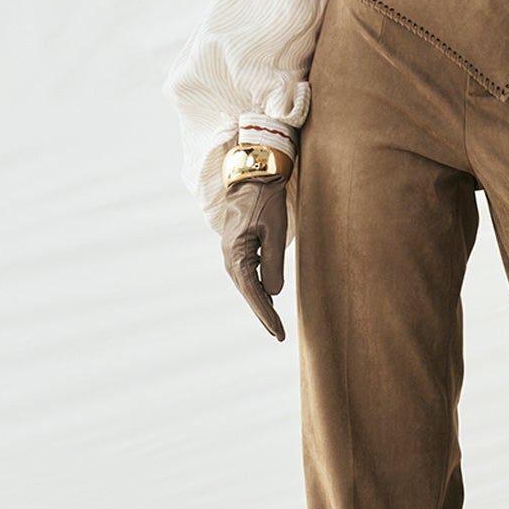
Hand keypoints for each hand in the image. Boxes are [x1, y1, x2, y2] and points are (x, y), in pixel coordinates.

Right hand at [219, 174, 289, 340]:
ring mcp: (231, 251)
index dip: (266, 314)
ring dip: (259, 302)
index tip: (278, 332)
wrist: (252, 174)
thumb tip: (273, 293)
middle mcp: (230, 255)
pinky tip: (266, 295)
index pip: (253, 293)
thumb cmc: (265, 200)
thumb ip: (273, 262)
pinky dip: (256, 287)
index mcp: (237, 253)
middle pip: (247, 292)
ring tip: (273, 321)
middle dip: (263, 313)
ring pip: (245, 284)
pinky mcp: (237, 245)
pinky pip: (246, 273)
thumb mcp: (274, 230)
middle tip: (278, 333)